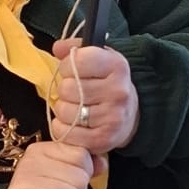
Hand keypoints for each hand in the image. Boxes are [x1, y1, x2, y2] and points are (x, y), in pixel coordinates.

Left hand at [51, 38, 138, 152]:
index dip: (67, 66)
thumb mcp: (99, 59)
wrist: (130, 115)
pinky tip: (73, 124)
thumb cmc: (108, 83)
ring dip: (62, 110)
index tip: (73, 71)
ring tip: (75, 108)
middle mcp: (118, 91)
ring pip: (63, 111)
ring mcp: (112, 117)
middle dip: (64, 90)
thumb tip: (58, 48)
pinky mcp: (102, 139)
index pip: (76, 60)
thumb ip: (76, 49)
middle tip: (75, 93)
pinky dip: (62, 128)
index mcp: (117, 66)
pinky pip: (64, 132)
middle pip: (67, 88)